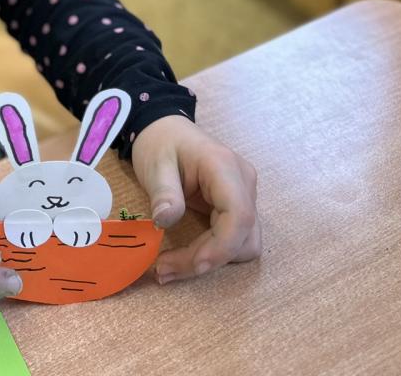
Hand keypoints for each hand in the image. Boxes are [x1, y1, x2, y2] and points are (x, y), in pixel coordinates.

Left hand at [131, 114, 260, 283]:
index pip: (239, 215)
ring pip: (244, 243)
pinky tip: (186, 256)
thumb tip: (166, 221)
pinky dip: (213, 253)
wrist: (165, 129)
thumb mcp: (155, 164)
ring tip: (171, 266)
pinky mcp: (237, 206)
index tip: (192, 265)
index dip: (220, 247)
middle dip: (208, 259)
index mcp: (224, 167)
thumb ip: (164, 193)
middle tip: (164, 270)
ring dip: (212, 260)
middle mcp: (243, 183)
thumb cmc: (160, 143)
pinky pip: (235, 239)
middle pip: (243, 236)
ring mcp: (244, 195)